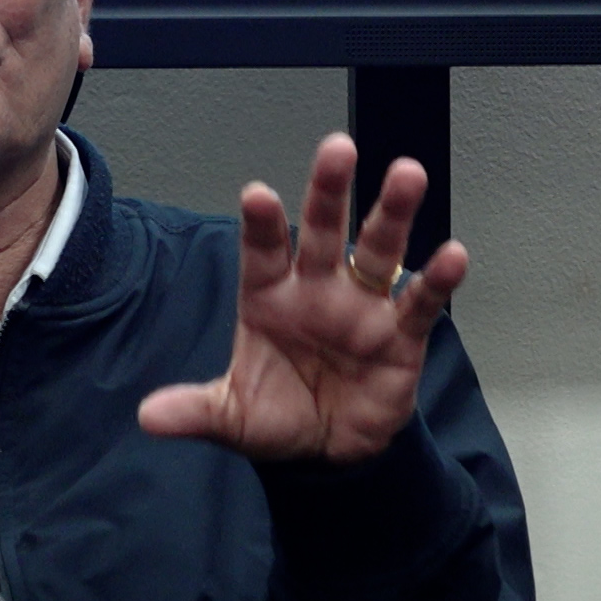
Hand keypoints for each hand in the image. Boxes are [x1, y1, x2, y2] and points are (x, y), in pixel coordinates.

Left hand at [137, 132, 465, 463]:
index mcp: (268, 296)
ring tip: (406, 174)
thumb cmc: (277, 415)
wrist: (327, 452)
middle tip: (337, 148)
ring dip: (393, 214)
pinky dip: (436, 280)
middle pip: (322, 230)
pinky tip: (451, 254)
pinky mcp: (402, 335)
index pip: (262, 252)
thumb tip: (148, 417)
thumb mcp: (231, 417)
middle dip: (328, 191)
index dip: (261, 225)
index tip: (256, 194)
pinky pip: (419, 302)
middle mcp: (316, 288)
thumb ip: (195, 411)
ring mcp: (362, 306)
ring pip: (378, 250)